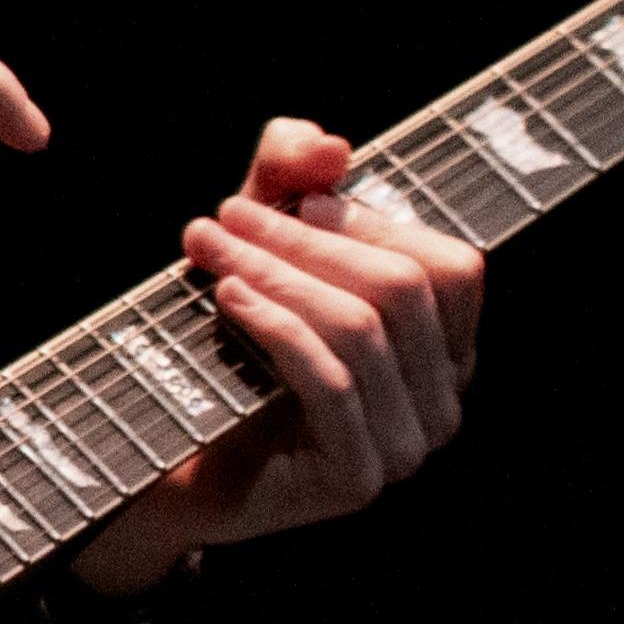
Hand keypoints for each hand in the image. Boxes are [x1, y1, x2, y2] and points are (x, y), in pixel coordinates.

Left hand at [69, 116, 485, 591]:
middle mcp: (442, 401)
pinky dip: (277, 328)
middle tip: (225, 214)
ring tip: (211, 248)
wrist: (173, 463)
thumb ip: (291, 178)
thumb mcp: (261, 246)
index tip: (290, 197)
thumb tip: (327, 145)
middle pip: (403, 288)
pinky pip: (331, 382)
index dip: (371, 220)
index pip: (451, 268)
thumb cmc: (228, 351)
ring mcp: (407, 447)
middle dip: (307, 238)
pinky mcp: (358, 478)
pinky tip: (226, 298)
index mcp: (445, 349)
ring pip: (362, 330)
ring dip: (277, 274)